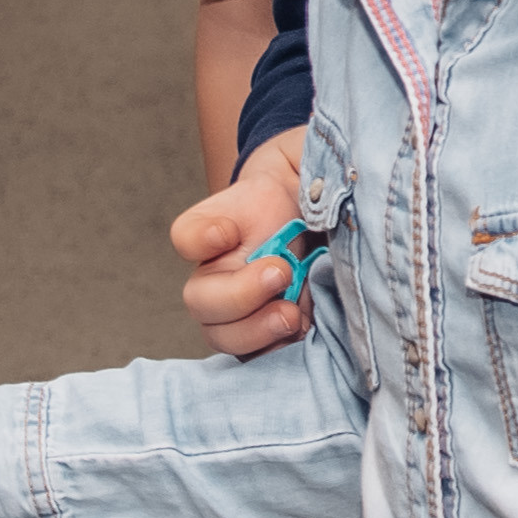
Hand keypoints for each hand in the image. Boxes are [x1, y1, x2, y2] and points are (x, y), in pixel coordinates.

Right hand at [171, 128, 309, 359]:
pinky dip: (278, 350)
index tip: (228, 232)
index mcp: (220, 228)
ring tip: (293, 314)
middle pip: (200, 299)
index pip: (189, 234)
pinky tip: (305, 330)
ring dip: (256, 331)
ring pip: (222, 336)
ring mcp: (238, 311)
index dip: (202, 237)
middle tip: (282, 272)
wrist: (328, 225)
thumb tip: (317, 180)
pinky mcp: (265, 337)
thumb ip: (303, 157)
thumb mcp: (308, 163)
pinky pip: (256, 359)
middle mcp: (218, 273)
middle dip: (240, 295)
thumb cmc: (312, 191)